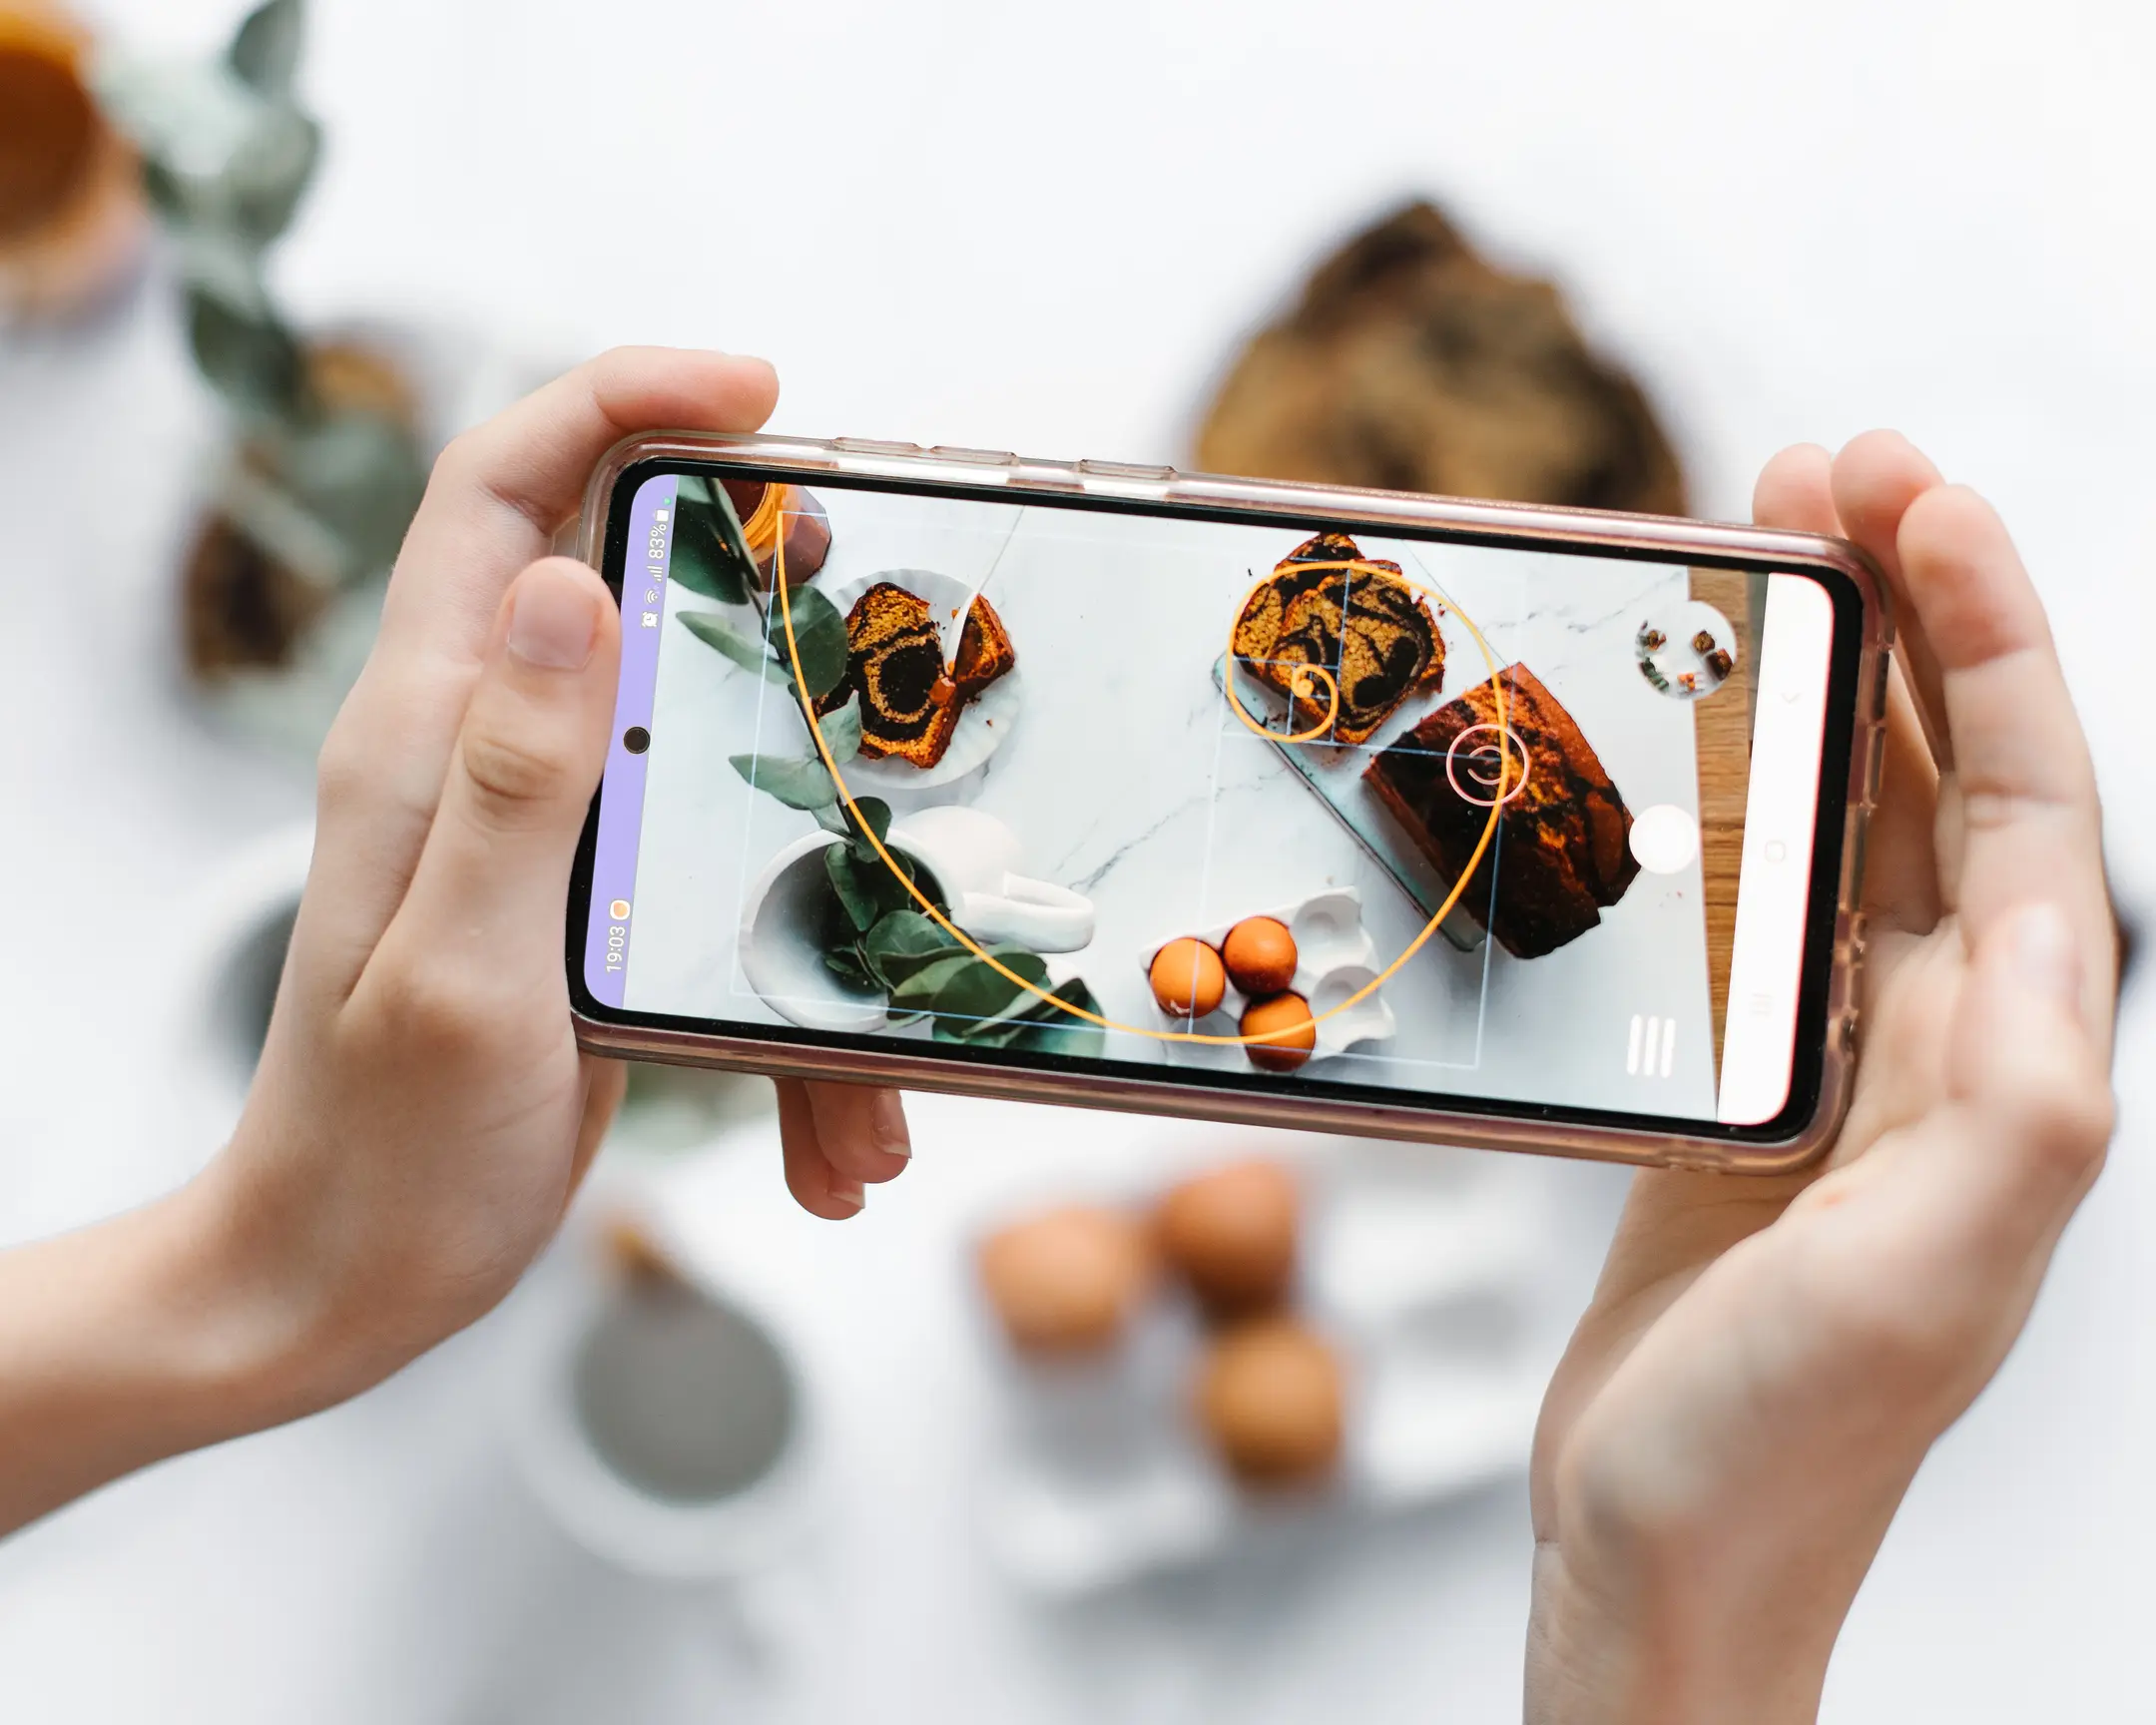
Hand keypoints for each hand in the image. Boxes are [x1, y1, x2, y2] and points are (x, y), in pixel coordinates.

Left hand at [0, 351, 911, 1534]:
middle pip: (625, 583)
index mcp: (425, 734)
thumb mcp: (464, 971)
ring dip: (810, 874)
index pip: (500, 493)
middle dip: (762, 601)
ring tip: (869, 1046)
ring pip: (706, 754)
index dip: (618, 401)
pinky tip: (835, 1139)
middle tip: (868, 627)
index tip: (760, 395)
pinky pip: (723, 887)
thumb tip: (575, 579)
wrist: (337, 1285)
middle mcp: (484, 752)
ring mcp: (543, 827)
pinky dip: (798, 1005)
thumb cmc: (379, 1155)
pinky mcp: (591, 903)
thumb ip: (515, 778)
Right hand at [1525, 434, 2119, 1722]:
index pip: (2034, 802)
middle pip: (1953, 775)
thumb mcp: (1917, 1283)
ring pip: (1861, 817)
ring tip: (1762, 555)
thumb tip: (2047, 927)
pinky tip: (1696, 742)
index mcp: (2013, 1065)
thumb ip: (2012, 1105)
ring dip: (1828, 680)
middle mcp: (1953, 1041)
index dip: (1984, 638)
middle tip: (1824, 469)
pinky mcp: (1751, 1085)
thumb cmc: (1779, 1446)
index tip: (1910, 500)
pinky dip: (1744, 790)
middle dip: (1909, 609)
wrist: (1667, 1553)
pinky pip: (1769, 893)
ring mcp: (1849, 1058)